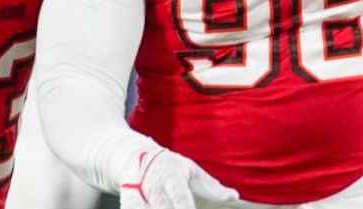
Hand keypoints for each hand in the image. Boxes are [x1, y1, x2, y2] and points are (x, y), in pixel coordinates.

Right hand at [119, 148, 238, 208]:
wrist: (135, 159)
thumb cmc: (171, 167)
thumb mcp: (192, 171)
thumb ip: (212, 188)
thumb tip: (234, 196)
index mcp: (171, 175)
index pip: (179, 195)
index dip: (184, 207)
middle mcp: (153, 187)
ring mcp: (137, 197)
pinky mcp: (128, 205)